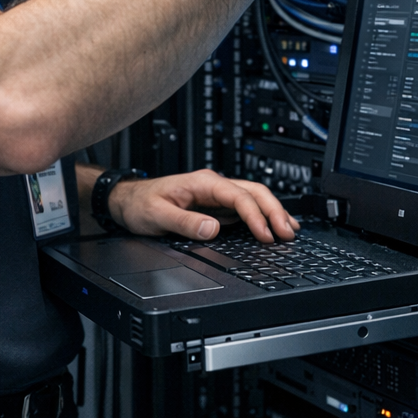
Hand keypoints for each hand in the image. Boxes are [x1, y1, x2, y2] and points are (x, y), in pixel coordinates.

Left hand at [107, 168, 300, 242]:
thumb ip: (185, 222)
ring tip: (290, 230)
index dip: (255, 215)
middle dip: (274, 210)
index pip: (238, 195)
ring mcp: (216, 195)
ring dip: (272, 212)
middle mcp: (213, 186)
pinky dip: (262, 216)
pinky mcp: (215, 207)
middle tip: (288, 233)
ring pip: (253, 197)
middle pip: (254, 191)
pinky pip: (245, 208)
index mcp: (202, 183)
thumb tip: (213, 229)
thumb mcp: (157, 215)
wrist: (127, 200)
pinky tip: (271, 227)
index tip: (265, 234)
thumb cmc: (140, 204)